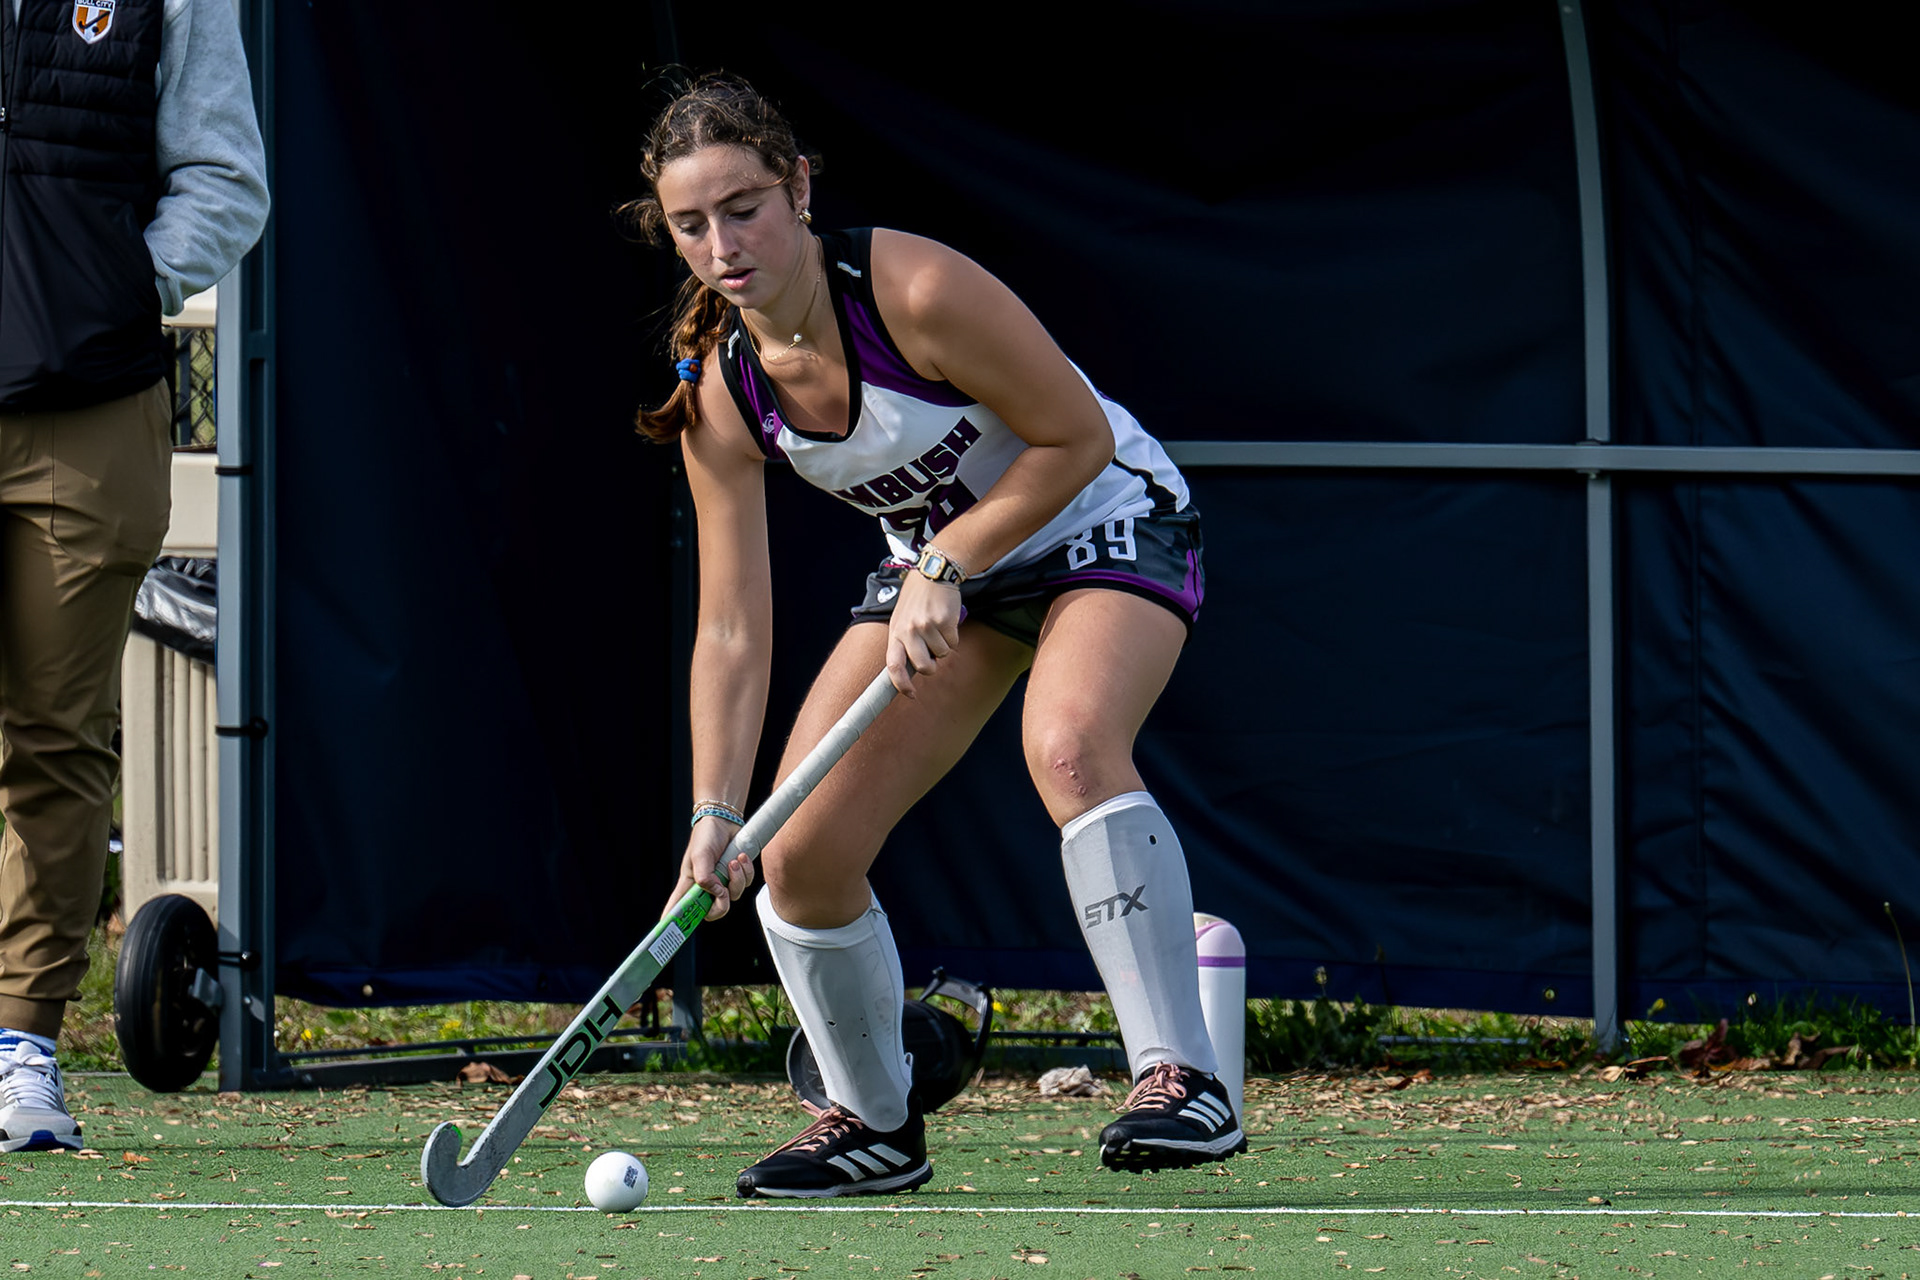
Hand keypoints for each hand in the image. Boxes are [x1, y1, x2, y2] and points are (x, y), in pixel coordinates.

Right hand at [662, 816, 754, 920]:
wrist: (725, 821)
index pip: (678, 908)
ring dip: (736, 879)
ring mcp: (722, 882)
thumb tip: (715, 892)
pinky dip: (746, 871)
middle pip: (713, 912)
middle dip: (721, 905)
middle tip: (722, 892)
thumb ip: (704, 876)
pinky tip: (741, 857)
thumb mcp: (700, 855)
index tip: (667, 934)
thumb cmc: (706, 836)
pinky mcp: (737, 876)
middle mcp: (706, 887)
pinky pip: (746, 884)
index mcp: (690, 885)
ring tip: (734, 861)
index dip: (673, 923)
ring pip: (733, 897)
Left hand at [885, 571, 961, 695]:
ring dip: (944, 645)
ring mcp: (927, 626)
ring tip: (938, 626)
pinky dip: (953, 636)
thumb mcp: (901, 618)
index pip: (893, 665)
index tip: (910, 694)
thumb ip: (904, 642)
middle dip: (931, 667)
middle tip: (933, 656)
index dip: (900, 684)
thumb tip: (912, 668)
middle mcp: (909, 631)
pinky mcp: (944, 622)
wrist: (932, 574)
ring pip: (942, 654)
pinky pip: (953, 643)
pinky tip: (946, 620)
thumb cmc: (916, 599)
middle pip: (923, 667)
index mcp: (895, 632)